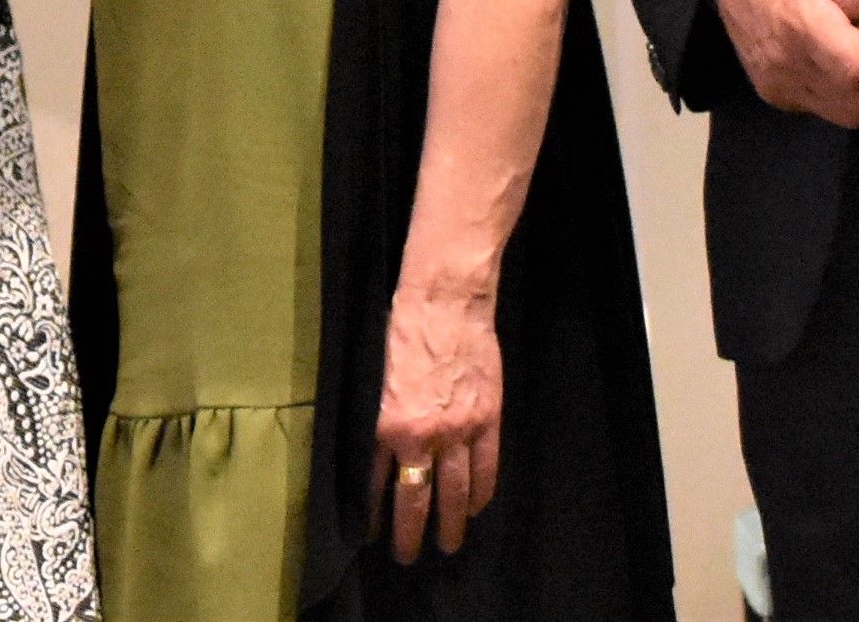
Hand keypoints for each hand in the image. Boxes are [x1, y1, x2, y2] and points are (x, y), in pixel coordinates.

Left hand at [368, 280, 501, 562]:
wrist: (444, 301)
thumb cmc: (400, 329)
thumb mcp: (372, 378)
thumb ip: (374, 420)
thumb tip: (373, 455)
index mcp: (386, 425)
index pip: (375, 484)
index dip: (373, 513)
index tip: (370, 532)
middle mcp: (422, 437)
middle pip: (416, 500)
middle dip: (410, 534)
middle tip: (407, 557)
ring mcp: (459, 431)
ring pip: (456, 493)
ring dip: (452, 524)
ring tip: (449, 544)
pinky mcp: (488, 420)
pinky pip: (487, 469)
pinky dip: (482, 493)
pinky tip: (477, 507)